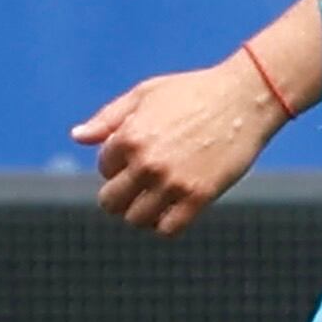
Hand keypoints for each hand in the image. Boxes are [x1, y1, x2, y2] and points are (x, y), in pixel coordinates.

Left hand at [72, 55, 291, 236]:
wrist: (244, 98)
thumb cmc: (194, 92)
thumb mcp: (146, 94)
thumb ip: (108, 118)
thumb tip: (77, 137)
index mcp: (129, 136)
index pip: (104, 169)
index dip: (118, 164)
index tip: (139, 156)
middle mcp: (146, 162)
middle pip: (111, 202)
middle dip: (120, 196)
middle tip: (138, 187)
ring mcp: (172, 183)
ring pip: (136, 219)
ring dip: (141, 212)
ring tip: (156, 198)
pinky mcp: (198, 197)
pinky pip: (167, 229)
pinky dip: (164, 225)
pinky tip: (172, 209)